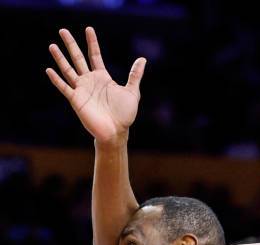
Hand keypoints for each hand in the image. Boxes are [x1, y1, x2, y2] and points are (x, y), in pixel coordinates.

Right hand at [46, 27, 145, 144]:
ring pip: (68, 70)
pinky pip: (64, 87)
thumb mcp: (132, 92)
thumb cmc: (124, 115)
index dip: (92, 42)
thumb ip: (135, 75)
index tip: (88, 29)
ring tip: (52, 45)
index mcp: (102, 77)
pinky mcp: (76, 100)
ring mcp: (82, 90)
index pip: (95, 55)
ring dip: (60, 58)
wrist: (116, 132)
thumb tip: (142, 59)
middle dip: (71, 45)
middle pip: (78, 58)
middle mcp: (90, 81)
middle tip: (63, 30)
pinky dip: (57, 79)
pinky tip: (49, 70)